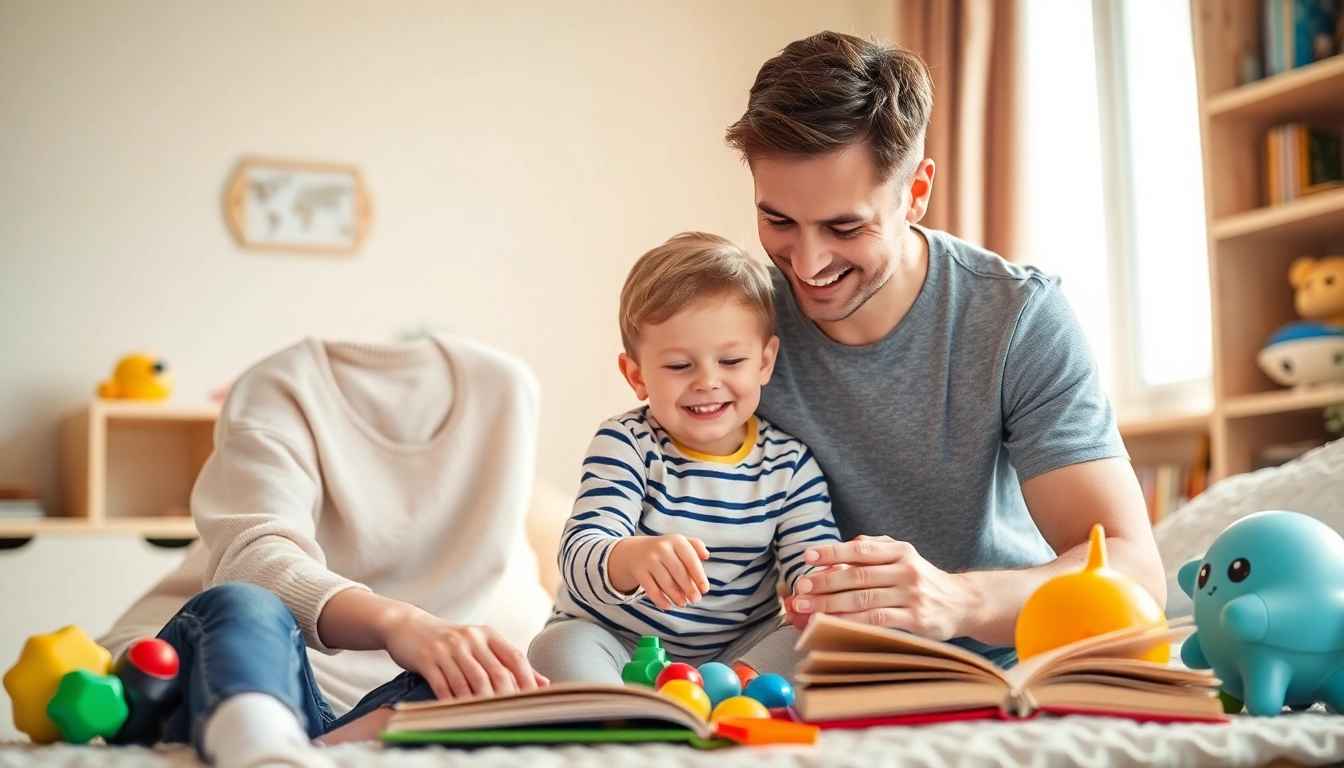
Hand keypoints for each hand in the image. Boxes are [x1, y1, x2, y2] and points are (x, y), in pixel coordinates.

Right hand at [385, 611, 547, 699]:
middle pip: (495, 672)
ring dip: (479, 702)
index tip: (532, 699)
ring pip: (470, 681)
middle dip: (505, 696)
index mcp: (487, 634)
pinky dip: (452, 701)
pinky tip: (458, 711)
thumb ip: (507, 661)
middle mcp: (469, 638)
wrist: (408, 626)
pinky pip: (443, 685)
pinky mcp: (427, 658)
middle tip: (510, 714)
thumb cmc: (450, 640)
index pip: (514, 657)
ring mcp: (447, 648)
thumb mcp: (479, 644)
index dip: (527, 679)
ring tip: (487, 716)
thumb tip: (542, 682)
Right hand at [608, 534, 710, 609]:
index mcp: (676, 540)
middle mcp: (662, 547)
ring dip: (675, 595)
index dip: (699, 575)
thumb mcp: (680, 543)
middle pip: (678, 571)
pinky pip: (650, 588)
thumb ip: (695, 546)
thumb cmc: (666, 550)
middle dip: (689, 588)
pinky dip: (659, 599)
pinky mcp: (639, 571)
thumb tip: (706, 555)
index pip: (690, 558)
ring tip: (683, 604)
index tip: (705, 589)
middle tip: (696, 600)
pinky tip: (667, 606)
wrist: (635, 550)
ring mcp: (649, 559)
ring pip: (665, 581)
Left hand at [791, 535, 973, 640]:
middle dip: (825, 582)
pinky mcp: (915, 619)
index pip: (860, 549)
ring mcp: (911, 596)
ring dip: (831, 604)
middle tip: (801, 589)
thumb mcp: (903, 557)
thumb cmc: (922, 580)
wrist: (963, 602)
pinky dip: (851, 621)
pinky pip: (877, 620)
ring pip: (863, 599)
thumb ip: (873, 550)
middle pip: (858, 576)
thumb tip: (837, 553)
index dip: (832, 552)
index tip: (808, 557)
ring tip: (806, 608)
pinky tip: (833, 623)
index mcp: (900, 551)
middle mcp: (906, 570)